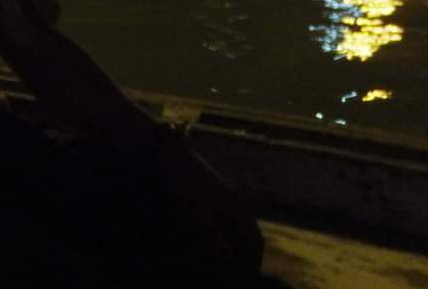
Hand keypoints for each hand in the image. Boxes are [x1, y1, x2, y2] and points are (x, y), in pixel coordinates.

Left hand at [152, 133, 263, 275]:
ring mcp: (226, 193)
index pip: (255, 239)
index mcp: (238, 206)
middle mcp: (237, 199)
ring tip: (229, 256)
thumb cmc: (184, 183)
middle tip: (240, 269)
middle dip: (248, 251)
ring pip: (239, 222)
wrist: (171, 152)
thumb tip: (228, 261)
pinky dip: (228, 229)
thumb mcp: (198, 213)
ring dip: (238, 240)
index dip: (254, 259)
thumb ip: (214, 237)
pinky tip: (216, 235)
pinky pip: (229, 215)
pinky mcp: (214, 189)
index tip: (249, 275)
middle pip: (249, 231)